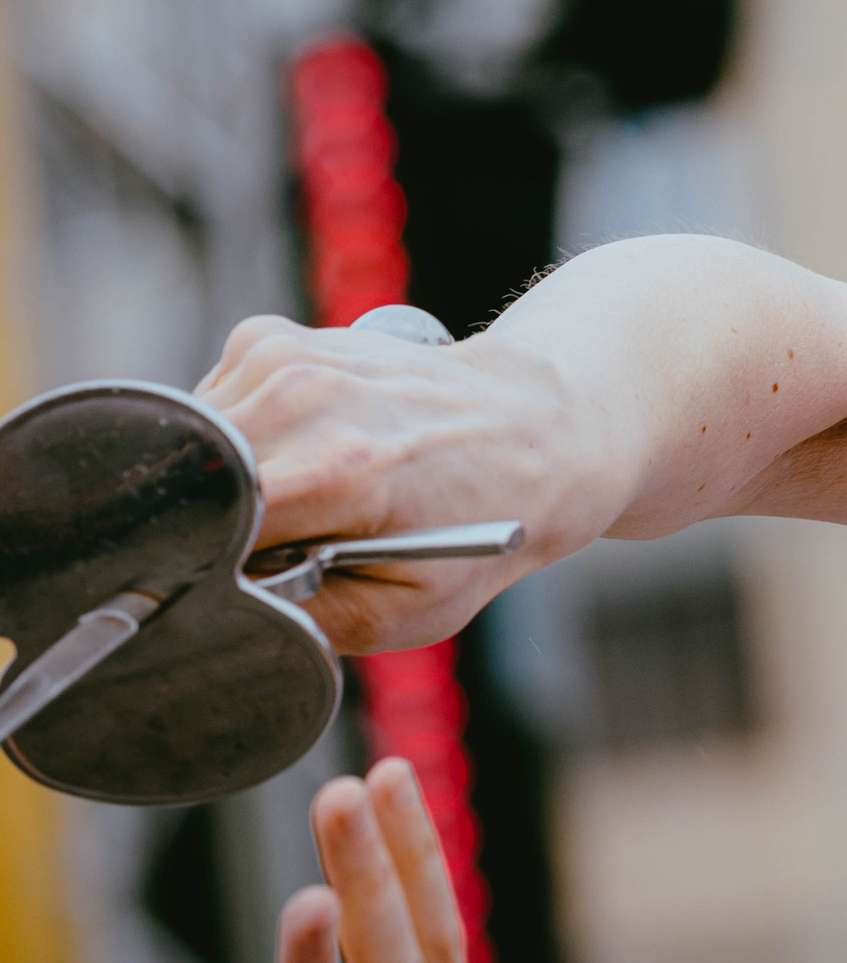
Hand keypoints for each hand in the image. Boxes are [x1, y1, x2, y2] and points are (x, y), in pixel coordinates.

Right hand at [199, 314, 613, 653]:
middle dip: (214, 524)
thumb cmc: (483, 524)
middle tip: (285, 541)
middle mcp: (301, 401)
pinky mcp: (271, 337)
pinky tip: (308, 445)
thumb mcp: (411, 611)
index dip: (204, 568)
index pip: (200, 532)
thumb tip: (224, 621)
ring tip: (312, 490)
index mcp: (335, 473)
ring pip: (191, 445)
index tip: (241, 583)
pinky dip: (240, 436)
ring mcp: (284, 359)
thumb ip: (304, 625)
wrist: (541, 429)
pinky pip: (212, 404)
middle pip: (189, 488)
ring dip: (226, 478)